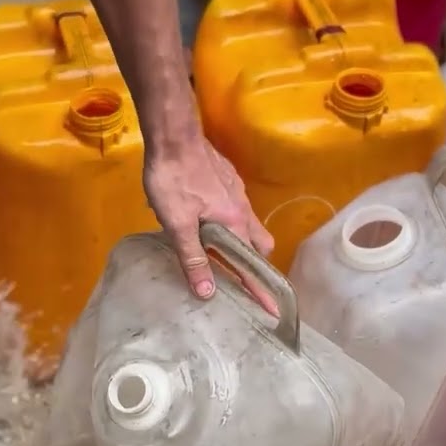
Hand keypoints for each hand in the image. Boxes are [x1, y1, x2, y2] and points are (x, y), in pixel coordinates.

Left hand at [143, 137, 278, 314]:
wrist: (173, 134)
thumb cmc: (173, 179)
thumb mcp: (177, 223)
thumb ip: (192, 257)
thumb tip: (208, 293)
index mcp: (234, 222)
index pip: (252, 265)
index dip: (260, 290)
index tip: (272, 310)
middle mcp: (242, 208)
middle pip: (258, 242)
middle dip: (254, 261)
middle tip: (237, 275)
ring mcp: (236, 190)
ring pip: (247, 223)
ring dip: (238, 239)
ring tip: (215, 249)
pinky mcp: (226, 178)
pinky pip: (234, 206)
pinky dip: (227, 219)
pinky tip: (204, 218)